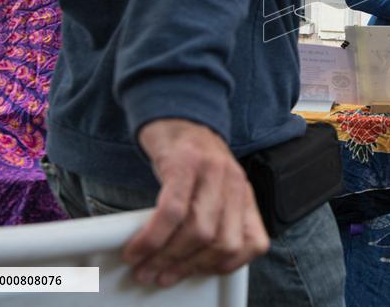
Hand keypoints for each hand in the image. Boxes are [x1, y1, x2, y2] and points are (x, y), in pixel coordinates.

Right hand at [123, 119, 268, 286]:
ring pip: (198, 231)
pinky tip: (137, 248)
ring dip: (167, 256)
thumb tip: (187, 264)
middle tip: (160, 275)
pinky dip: (152, 238)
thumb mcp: (211, 190)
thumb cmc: (190, 158)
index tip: (196, 272)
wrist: (176, 114)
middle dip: (187, 266)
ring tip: (144, 265)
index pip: (252, 243)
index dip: (224, 266)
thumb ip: (212, 221)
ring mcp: (211, 171)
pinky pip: (171, 212)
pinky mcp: (183, 163)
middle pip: (221, 242)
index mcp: (243, 195)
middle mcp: (233, 182)